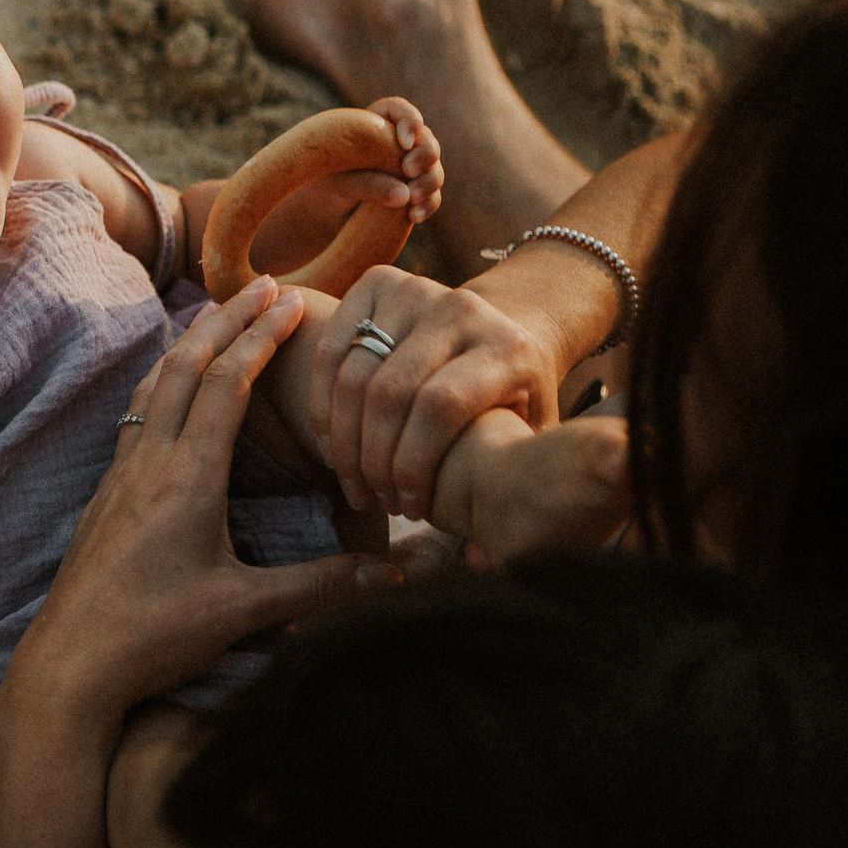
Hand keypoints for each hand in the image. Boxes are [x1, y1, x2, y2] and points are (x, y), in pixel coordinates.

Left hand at [17, 278, 395, 719]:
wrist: (70, 663)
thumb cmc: (155, 637)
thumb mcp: (245, 611)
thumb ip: (320, 588)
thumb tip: (394, 574)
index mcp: (187, 478)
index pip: (227, 385)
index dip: (259, 337)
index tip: (289, 299)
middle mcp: (150, 462)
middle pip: (188, 368)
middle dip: (229, 321)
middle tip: (264, 283)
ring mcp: (122, 475)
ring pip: (156, 387)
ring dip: (191, 344)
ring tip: (217, 314)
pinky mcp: (107, 495)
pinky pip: (138, 415)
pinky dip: (163, 381)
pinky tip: (168, 387)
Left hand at [247, 98, 443, 272]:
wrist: (320, 208)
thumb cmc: (322, 183)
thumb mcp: (336, 182)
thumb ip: (367, 183)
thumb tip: (405, 194)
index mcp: (375, 123)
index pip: (399, 111)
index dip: (410, 121)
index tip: (405, 141)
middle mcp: (397, 142)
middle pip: (426, 139)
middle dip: (424, 154)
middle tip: (409, 170)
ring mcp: (409, 167)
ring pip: (433, 168)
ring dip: (429, 181)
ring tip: (413, 197)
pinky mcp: (414, 192)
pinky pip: (431, 196)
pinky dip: (428, 204)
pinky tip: (415, 216)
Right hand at [310, 264, 561, 518]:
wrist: (498, 330)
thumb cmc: (510, 403)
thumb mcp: (525, 439)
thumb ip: (507, 490)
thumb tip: (481, 564)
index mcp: (509, 348)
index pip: (442, 406)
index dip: (414, 464)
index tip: (407, 507)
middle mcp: (463, 309)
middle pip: (392, 392)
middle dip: (372, 458)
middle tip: (371, 499)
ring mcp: (417, 289)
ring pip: (354, 373)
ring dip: (343, 438)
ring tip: (352, 480)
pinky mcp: (376, 282)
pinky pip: (331, 348)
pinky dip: (323, 402)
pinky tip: (333, 443)